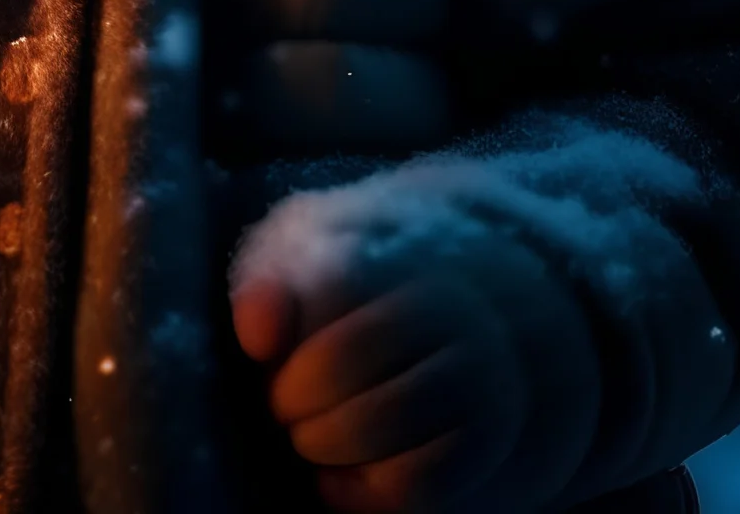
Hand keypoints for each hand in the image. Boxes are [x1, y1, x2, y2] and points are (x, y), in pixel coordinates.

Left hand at [232, 197, 591, 513]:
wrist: (442, 325)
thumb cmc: (344, 299)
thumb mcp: (302, 265)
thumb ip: (267, 288)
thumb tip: (257, 338)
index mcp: (388, 250)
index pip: (330, 281)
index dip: (280, 324)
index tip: (258, 353)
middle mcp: (441, 305)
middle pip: (344, 355)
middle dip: (293, 395)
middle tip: (281, 405)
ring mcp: (472, 371)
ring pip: (385, 420)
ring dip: (325, 442)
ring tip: (307, 436)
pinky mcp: (482, 436)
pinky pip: (418, 482)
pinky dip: (361, 493)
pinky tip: (334, 480)